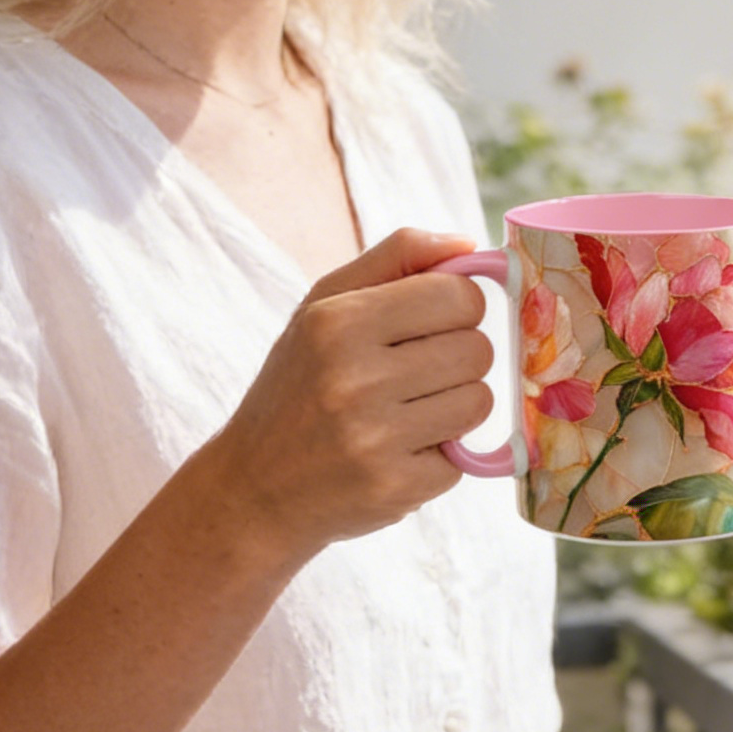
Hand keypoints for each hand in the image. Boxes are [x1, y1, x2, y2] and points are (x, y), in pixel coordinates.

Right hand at [198, 228, 494, 573]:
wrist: (253, 489)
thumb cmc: (298, 385)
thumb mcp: (323, 306)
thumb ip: (396, 257)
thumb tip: (467, 242)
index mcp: (338, 321)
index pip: (459, 296)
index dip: (458, 309)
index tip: (432, 324)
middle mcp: (354, 378)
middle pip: (477, 349)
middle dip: (457, 359)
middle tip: (415, 375)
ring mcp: (374, 438)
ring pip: (479, 401)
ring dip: (455, 407)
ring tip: (407, 413)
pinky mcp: (394, 487)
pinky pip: (463, 458)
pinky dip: (439, 456)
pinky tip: (396, 453)